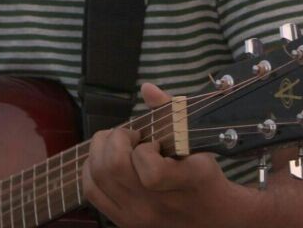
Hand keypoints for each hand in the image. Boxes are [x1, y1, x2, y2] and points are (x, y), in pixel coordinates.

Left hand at [82, 83, 234, 227]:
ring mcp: (136, 217)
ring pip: (97, 176)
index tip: (154, 142)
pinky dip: (92, 169)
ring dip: (102, 150)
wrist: (211, 219)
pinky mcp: (122, 222)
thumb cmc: (204, 176)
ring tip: (119, 146)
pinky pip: (91, 191)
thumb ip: (172, 112)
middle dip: (116, 139)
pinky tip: (107, 160)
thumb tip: (146, 88)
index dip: (145, 148)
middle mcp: (156, 206)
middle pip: (113, 168)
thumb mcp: (198, 142)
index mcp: (183, 184)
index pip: (151, 171)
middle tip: (131, 137)